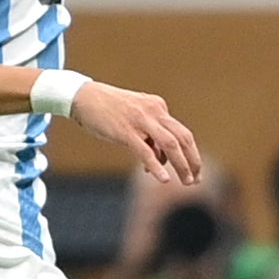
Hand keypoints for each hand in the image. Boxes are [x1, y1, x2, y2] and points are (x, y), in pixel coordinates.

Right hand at [71, 82, 202, 184]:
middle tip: (196, 180)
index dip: (190, 154)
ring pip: (170, 144)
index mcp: (158, 107)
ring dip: (181, 165)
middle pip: (183, 138)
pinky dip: (157, 166)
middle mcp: (154, 111)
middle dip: (193, 161)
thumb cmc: (108, 110)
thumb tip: (159, 161)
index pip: (181, 133)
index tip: (194, 171)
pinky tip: (164, 179)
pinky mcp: (125, 131)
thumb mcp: (135, 118)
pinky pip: (145, 151)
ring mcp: (140, 121)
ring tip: (187, 182)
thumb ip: (149, 137)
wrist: (83, 97)